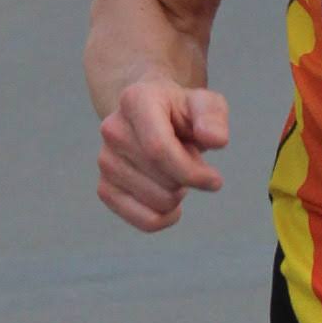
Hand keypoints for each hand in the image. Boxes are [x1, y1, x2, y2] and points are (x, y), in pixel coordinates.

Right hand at [97, 79, 230, 233]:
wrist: (153, 118)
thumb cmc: (182, 112)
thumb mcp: (205, 103)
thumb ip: (214, 116)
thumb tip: (216, 139)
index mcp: (135, 101)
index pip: (158, 149)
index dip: (191, 172)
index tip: (215, 180)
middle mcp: (113, 130)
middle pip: (164, 180)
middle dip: (189, 179)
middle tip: (189, 159)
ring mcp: (106, 161)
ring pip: (158, 203)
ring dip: (178, 195)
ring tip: (174, 171)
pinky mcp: (105, 188)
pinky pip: (146, 221)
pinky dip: (166, 217)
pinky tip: (171, 201)